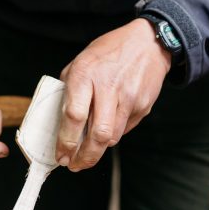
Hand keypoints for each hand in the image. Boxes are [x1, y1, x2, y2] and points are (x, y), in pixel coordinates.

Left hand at [55, 19, 170, 171]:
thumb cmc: (108, 53)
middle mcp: (109, 88)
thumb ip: (69, 89)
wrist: (148, 43)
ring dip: (98, 150)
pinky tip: (107, 127)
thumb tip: (60, 121)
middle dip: (85, 157)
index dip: (66, 141)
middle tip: (74, 165)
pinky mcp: (143, 106)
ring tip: (87, 153)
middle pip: (98, 135)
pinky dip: (113, 135)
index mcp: (86, 75)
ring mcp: (129, 98)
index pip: (74, 115)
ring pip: (113, 138)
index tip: (60, 155)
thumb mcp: (80, 62)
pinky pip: (125, 129)